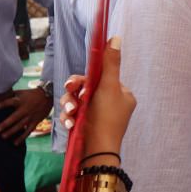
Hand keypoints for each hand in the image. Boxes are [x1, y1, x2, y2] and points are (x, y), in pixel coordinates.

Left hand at [0, 88, 52, 144]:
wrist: (48, 96)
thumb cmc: (31, 94)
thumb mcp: (21, 92)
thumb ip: (10, 95)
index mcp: (21, 101)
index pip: (11, 102)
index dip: (4, 104)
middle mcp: (25, 109)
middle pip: (15, 117)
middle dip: (6, 124)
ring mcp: (30, 117)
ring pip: (20, 125)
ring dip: (12, 131)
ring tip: (3, 136)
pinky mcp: (35, 122)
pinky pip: (28, 131)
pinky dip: (22, 137)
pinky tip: (15, 143)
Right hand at [58, 38, 135, 153]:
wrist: (95, 153)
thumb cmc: (106, 119)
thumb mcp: (109, 87)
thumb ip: (110, 63)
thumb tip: (116, 38)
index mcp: (121, 94)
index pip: (100, 77)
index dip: (85, 79)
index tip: (75, 83)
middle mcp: (111, 104)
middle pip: (85, 88)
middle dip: (74, 92)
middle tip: (70, 93)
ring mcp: (97, 116)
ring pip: (76, 101)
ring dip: (69, 105)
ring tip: (70, 112)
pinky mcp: (85, 126)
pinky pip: (73, 115)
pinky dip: (69, 118)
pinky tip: (69, 124)